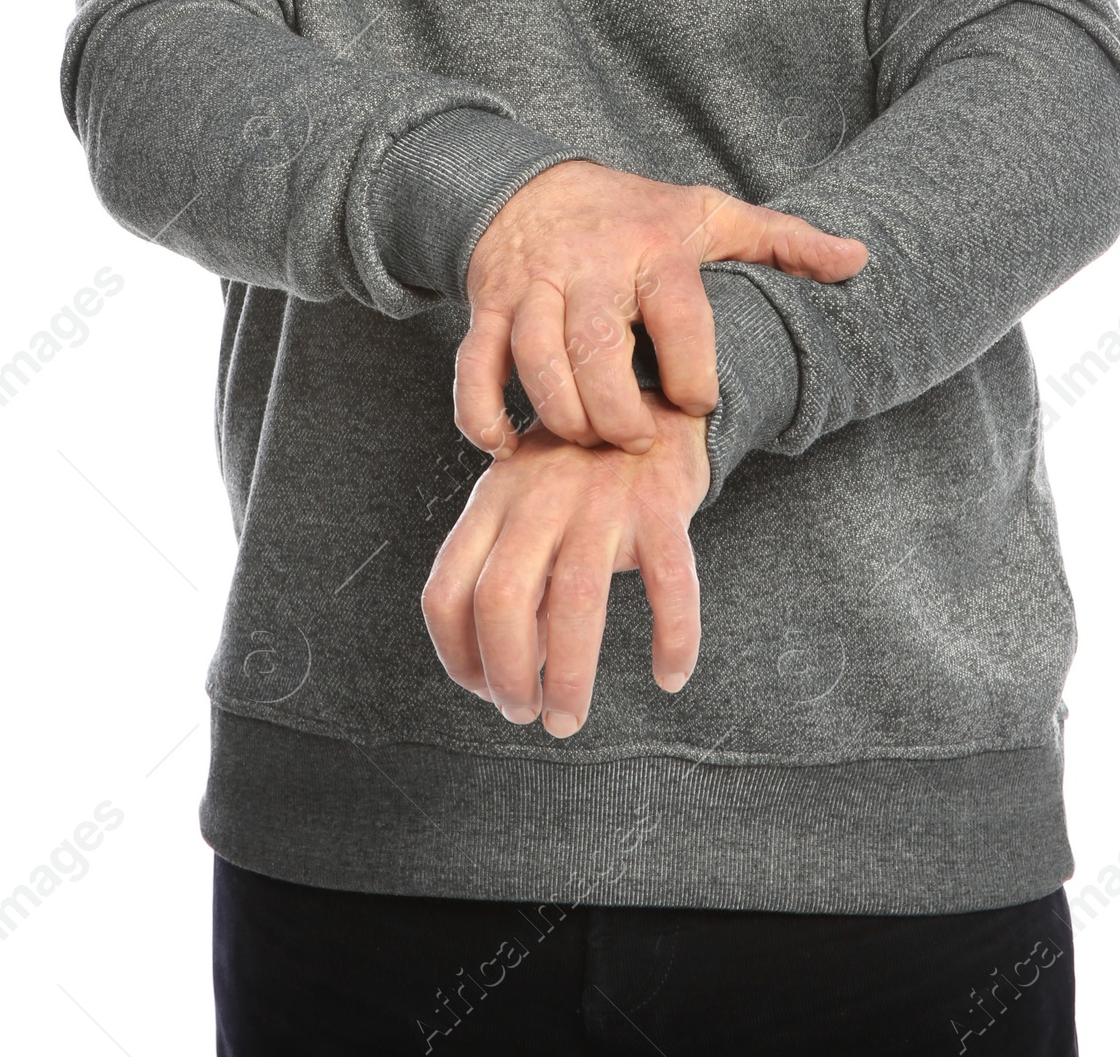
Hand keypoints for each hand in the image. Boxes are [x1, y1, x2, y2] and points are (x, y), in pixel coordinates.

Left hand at [421, 394, 710, 737]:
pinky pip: (668, 585)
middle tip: (525, 715)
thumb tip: (511, 670)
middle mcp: (538, 497)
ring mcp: (600, 500)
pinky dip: (673, 638)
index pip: (446, 590)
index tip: (482, 690)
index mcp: (492, 500)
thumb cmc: (575, 471)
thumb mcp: (523, 507)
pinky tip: (670, 676)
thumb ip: (510, 577)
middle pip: (501, 599)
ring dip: (570, 678)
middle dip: (506, 674)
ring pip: (576, 602)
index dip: (455, 656)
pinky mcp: (660, 507)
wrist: (650, 399)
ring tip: (568, 720)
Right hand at [457, 159, 867, 455]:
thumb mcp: (710, 216)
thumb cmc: (634, 214)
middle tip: (638, 439)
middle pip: (596, 350)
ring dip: (561, 417)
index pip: (679, 316)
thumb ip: (783, 243)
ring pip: (535, 362)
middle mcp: (590, 267)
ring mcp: (533, 287)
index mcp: (654, 249)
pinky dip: (481, 416)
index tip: (698, 404)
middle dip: (618, 413)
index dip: (693, 374)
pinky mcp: (489, 308)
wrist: (531, 184)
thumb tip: (860, 258)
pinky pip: (474, 368)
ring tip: (588, 441)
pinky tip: (506, 448)